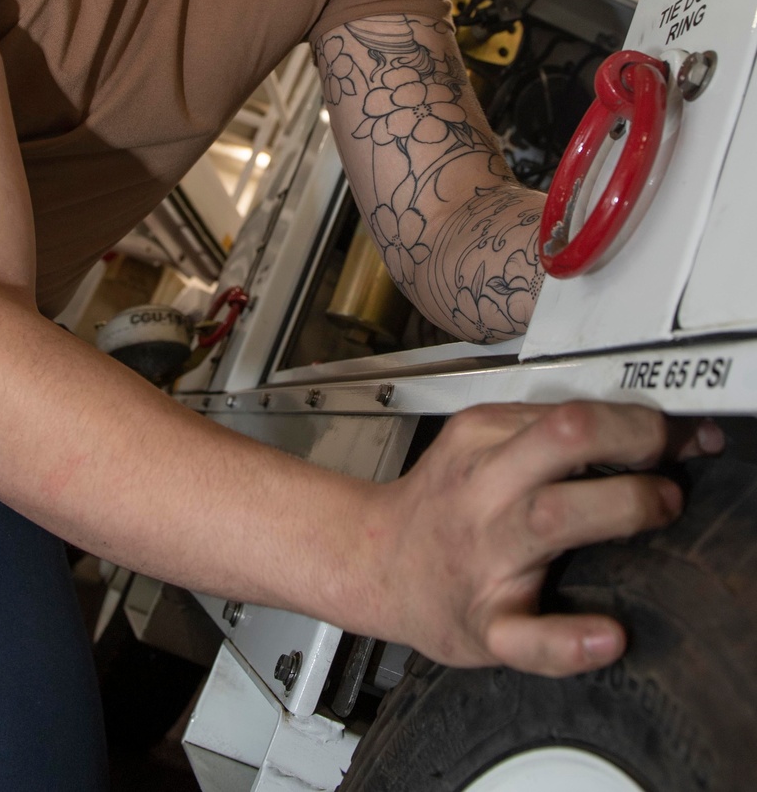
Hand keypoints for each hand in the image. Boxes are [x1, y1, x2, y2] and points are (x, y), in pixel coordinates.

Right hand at [377, 400, 722, 676]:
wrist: (374, 564)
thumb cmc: (442, 505)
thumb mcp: (477, 444)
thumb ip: (540, 432)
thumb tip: (637, 428)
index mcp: (480, 439)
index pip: (569, 413)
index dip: (638, 421)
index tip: (677, 435)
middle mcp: (482, 490)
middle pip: (561, 441)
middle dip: (632, 442)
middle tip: (669, 470)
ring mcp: (482, 556)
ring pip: (550, 520)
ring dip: (621, 509)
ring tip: (659, 509)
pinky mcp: (483, 624)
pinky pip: (524, 638)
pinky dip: (567, 641)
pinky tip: (605, 637)